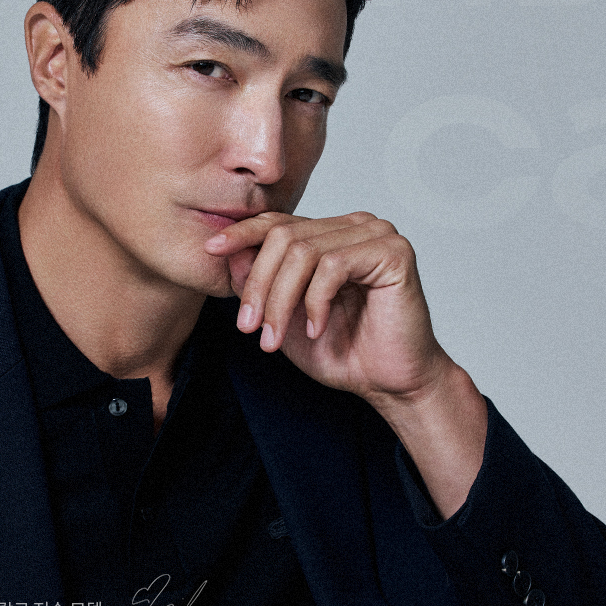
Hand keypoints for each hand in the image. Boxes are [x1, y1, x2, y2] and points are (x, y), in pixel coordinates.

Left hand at [203, 210, 487, 517]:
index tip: (211, 251)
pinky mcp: (394, 253)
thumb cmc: (345, 351)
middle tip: (248, 327)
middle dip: (259, 285)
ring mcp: (378, 235)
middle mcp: (356, 226)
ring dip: (280, 299)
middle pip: (285, 236)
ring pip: (304, 251)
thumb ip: (261, 283)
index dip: (243, 233)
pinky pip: (333, 266)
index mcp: (333, 233)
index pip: (280, 222)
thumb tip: (228, 254)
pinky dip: (315, 302)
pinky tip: (316, 328)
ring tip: (275, 337)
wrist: (391, 383)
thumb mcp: (285, 316)